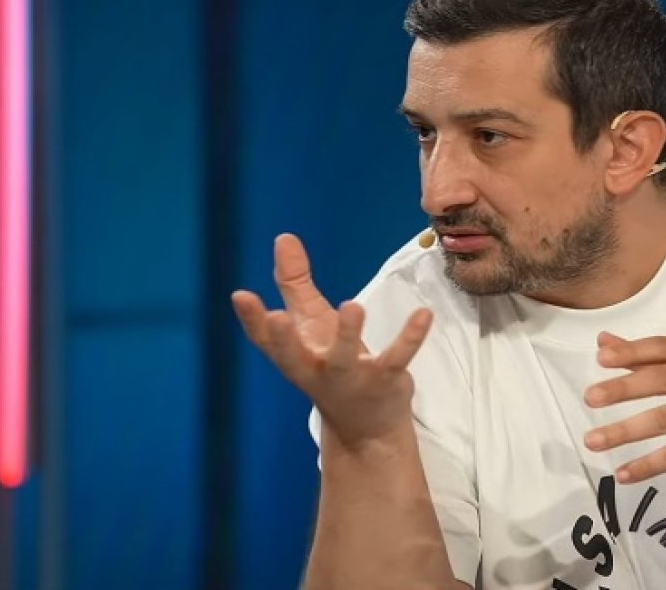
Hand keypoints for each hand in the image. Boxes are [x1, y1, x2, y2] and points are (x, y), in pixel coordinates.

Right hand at [231, 233, 433, 449]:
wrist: (367, 428)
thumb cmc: (330, 366)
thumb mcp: (310, 325)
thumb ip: (295, 283)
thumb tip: (283, 238)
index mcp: (295, 356)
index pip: (267, 341)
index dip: (252, 320)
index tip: (242, 296)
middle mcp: (317, 370)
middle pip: (294, 358)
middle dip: (285, 340)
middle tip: (277, 317)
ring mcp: (351, 378)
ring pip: (345, 359)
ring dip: (348, 334)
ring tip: (352, 305)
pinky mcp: (385, 380)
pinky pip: (397, 358)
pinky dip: (410, 337)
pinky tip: (424, 314)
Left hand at [583, 333, 665, 482]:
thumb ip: (653, 356)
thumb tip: (604, 342)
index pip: (663, 348)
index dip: (632, 351)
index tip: (601, 359)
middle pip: (661, 380)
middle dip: (623, 389)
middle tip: (590, 397)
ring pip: (665, 419)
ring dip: (626, 430)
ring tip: (594, 440)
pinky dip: (649, 465)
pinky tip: (624, 473)